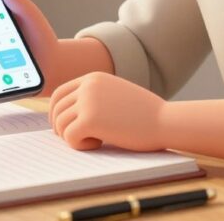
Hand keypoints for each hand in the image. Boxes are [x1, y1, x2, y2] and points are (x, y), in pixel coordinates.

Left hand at [49, 72, 166, 151]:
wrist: (166, 120)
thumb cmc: (145, 114)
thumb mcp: (116, 95)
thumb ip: (94, 98)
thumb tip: (66, 115)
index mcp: (92, 78)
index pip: (59, 94)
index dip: (57, 113)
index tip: (64, 126)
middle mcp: (87, 86)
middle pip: (56, 109)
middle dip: (61, 127)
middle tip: (76, 138)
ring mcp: (87, 101)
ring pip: (61, 124)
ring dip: (74, 137)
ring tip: (96, 139)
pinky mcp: (89, 120)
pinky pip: (69, 137)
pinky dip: (80, 145)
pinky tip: (99, 144)